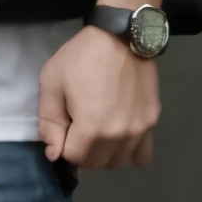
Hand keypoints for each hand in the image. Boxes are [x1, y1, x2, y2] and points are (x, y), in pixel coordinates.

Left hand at [39, 24, 159, 167]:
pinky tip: (117, 136)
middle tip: (76, 127)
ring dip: (104, 154)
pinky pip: (143, 155)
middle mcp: (120, 135)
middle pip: (97, 163)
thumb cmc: (81, 58)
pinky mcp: (152, 122)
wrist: (121, 37)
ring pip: (119, 162)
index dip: (62, 145)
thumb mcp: (52, 83)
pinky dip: (128, 152)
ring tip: (96, 130)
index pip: (74, 158)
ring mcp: (140, 130)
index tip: (62, 128)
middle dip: (81, 151)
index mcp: (92, 127)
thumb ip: (49, 122)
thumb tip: (54, 154)